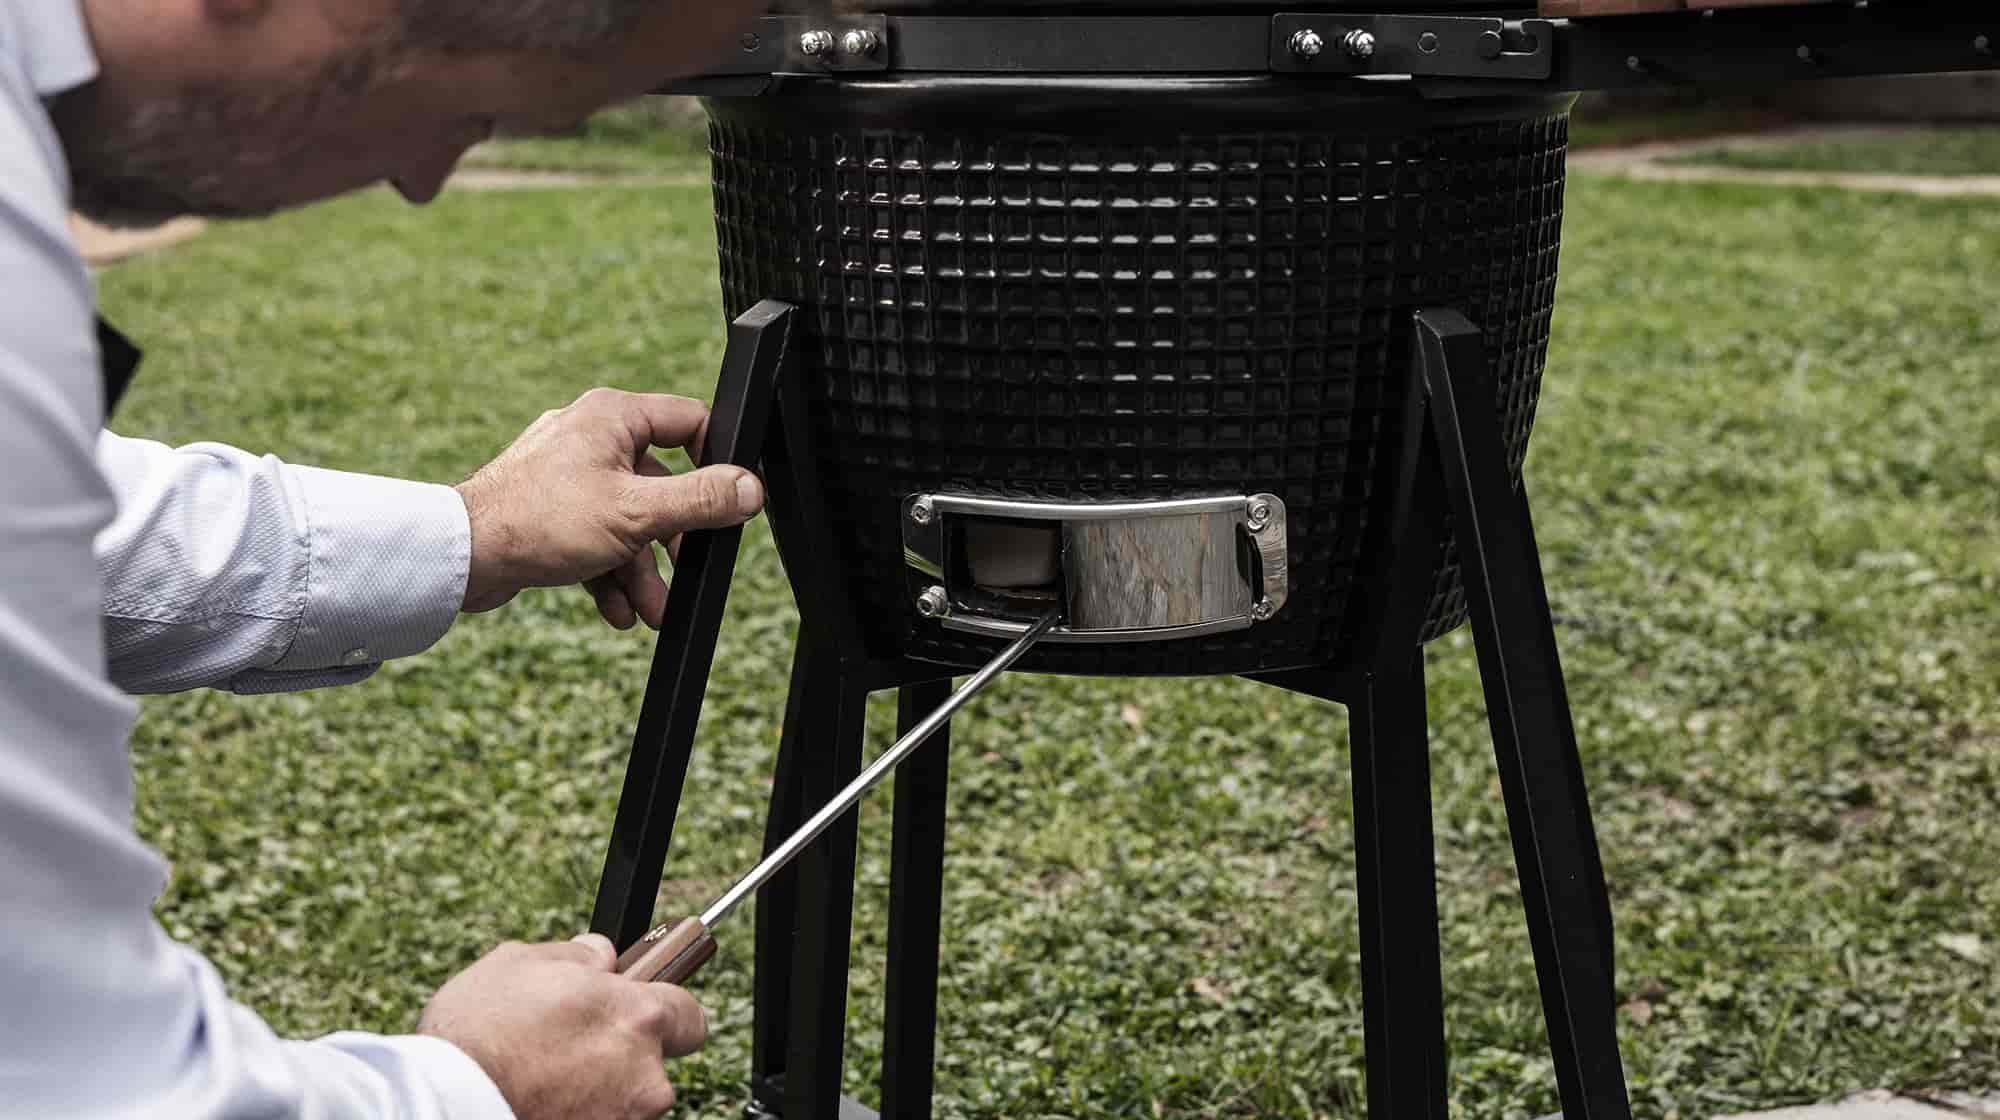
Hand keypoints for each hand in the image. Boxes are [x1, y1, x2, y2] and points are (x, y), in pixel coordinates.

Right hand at [417, 934, 707, 1118]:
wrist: (446, 1103)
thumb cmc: (477, 1034)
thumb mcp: (518, 963)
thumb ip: (576, 956)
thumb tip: (600, 955)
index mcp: (638, 1017)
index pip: (689, 1015)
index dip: (663, 1011)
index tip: (637, 1012)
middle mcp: (645, 1074)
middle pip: (655, 1063)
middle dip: (625, 1055)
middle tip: (575, 1049)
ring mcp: (625, 1119)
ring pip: (625, 1100)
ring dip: (597, 1090)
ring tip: (543, 1079)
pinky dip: (577, 1115)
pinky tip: (539, 1102)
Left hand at [455, 389, 764, 625]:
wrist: (462, 557)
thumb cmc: (540, 521)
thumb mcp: (639, 514)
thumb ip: (701, 500)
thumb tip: (751, 488)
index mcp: (613, 416)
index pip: (690, 421)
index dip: (716, 462)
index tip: (726, 503)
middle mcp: (591, 436)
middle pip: (661, 484)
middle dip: (672, 543)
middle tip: (684, 572)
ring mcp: (568, 474)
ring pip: (627, 520)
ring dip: (641, 571)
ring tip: (649, 612)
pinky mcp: (550, 510)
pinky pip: (595, 538)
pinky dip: (608, 573)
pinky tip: (616, 610)